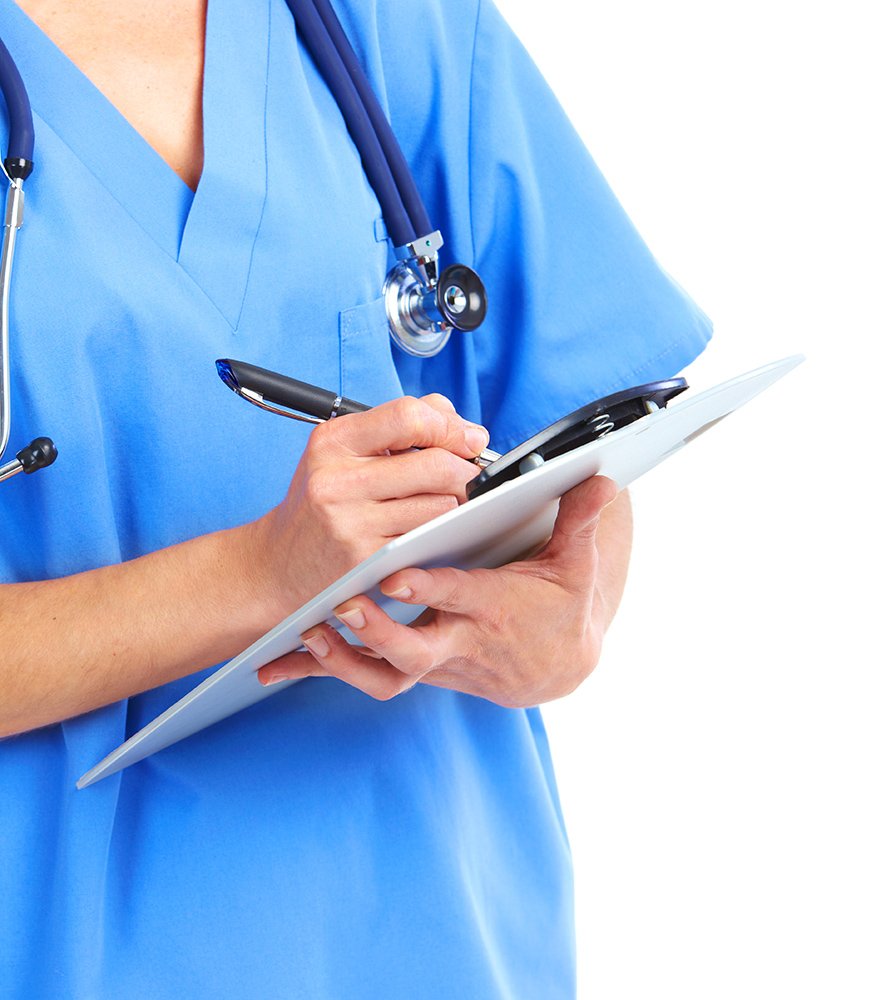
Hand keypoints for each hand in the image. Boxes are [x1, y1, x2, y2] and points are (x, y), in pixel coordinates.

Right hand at [249, 395, 488, 618]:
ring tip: (437, 505)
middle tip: (468, 476)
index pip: (408, 416)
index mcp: (334, 441)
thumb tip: (464, 428)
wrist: (280, 563)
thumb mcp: (346, 452)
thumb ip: (401, 426)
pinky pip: (427, 539)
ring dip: (452, 505)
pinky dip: (437, 533)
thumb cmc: (322, 502)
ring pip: (440, 505)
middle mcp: (337, 479)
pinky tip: (424, 531)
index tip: (468, 439)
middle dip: (464, 469)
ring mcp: (351, 523)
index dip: (450, 426)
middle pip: (434, 464)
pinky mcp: (365, 559)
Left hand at [257, 476, 622, 707]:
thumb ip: (579, 522)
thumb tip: (601, 480)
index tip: (396, 573)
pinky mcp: (418, 665)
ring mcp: (436, 657)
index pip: (461, 596)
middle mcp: (461, 639)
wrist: (555, 667)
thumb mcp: (575, 567)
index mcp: (495, 608)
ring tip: (310, 635)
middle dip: (381, 631)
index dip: (430, 588)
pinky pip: (368, 673)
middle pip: (417, 647)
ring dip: (345, 660)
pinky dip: (327, 670)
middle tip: (344, 608)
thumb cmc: (560, 610)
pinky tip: (283, 665)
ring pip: (387, 671)